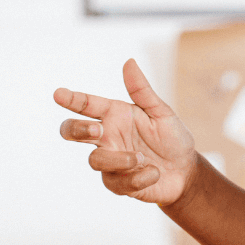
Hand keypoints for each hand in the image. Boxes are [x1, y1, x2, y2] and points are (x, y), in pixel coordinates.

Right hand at [55, 59, 197, 206]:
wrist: (186, 171)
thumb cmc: (173, 138)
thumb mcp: (161, 112)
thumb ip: (142, 90)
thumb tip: (129, 61)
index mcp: (116, 115)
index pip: (88, 105)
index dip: (72, 99)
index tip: (58, 93)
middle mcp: (107, 137)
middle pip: (73, 132)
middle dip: (77, 130)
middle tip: (97, 131)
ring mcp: (109, 161)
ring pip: (95, 160)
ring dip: (120, 159)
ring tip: (142, 158)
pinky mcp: (116, 183)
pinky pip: (117, 182)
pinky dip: (139, 178)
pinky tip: (154, 173)